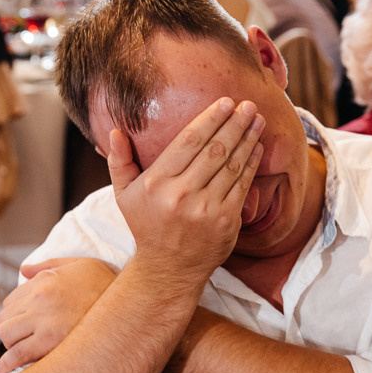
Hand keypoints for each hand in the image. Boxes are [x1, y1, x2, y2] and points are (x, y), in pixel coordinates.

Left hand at [0, 257, 116, 372]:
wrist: (132, 303)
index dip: (16, 315)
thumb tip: (23, 269)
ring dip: (10, 345)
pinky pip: (17, 353)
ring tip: (21, 353)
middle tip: (21, 341)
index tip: (24, 325)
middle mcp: (39, 298)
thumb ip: (49, 265)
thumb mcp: (81, 265)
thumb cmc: (108, 284)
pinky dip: (6, 363)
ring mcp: (44, 320)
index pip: (11, 300)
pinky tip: (3, 370)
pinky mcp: (50, 341)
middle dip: (10, 331)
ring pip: (6, 335)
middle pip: (4, 318)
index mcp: (44, 280)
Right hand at [108, 97, 263, 285]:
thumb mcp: (124, 195)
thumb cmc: (147, 226)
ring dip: (247, 139)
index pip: (189, 141)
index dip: (210, 119)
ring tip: (257, 120)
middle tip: (247, 104)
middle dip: (234, 124)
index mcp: (156, 183)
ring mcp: (206, 210)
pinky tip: (257, 147)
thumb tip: (114, 131)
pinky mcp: (225, 222)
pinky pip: (242, 185)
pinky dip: (251, 163)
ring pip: (231, 165)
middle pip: (214, 149)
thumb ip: (119, 162)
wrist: (168, 270)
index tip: (225, 102)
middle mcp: (181, 195)